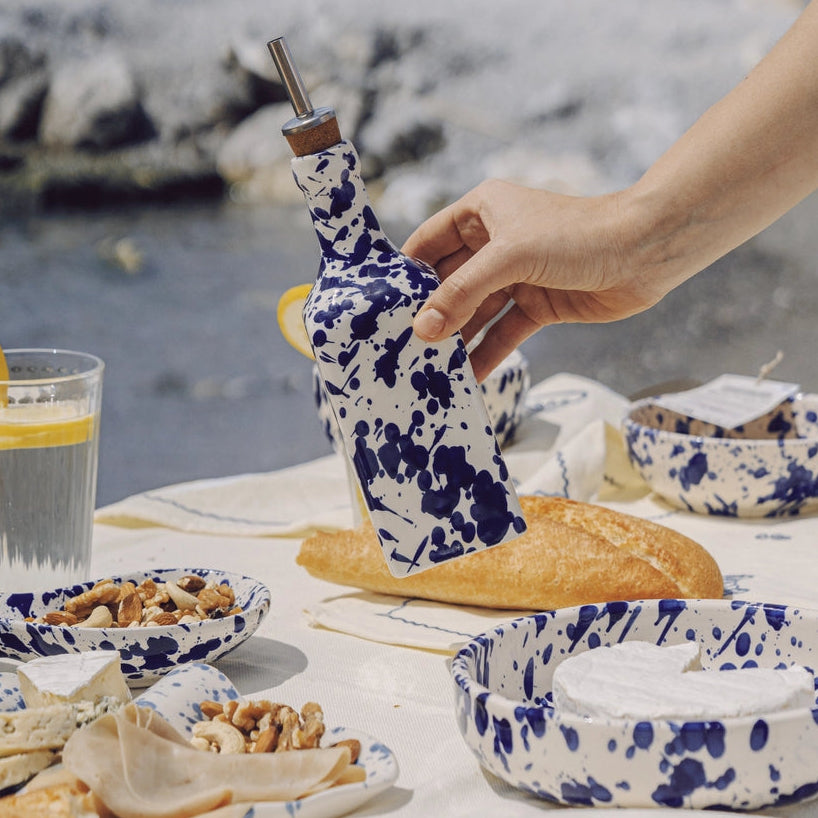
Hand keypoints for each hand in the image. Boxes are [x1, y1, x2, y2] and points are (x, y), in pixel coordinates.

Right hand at [403, 179, 667, 380]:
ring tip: (428, 369)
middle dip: (428, 314)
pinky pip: (502, 332)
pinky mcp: (537, 305)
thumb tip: (422, 329)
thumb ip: (462, 293)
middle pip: (448, 282)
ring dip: (456, 339)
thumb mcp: (510, 258)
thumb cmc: (576, 235)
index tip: (379, 307)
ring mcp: (515, 277)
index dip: (405, 273)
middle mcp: (494, 244)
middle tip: (399, 347)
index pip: (428, 243)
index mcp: (481, 213)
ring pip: (474, 312)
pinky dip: (487, 353)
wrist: (646, 251)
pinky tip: (468, 377)